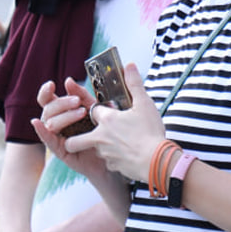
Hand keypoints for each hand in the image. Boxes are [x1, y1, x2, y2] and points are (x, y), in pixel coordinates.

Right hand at [33, 79, 111, 185]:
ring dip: (65, 116)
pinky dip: (41, 131)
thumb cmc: (103, 130)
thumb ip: (82, 95)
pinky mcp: (60, 151)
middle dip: (62, 103)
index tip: (52, 84)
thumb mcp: (94, 108)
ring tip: (82, 113)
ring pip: (50, 123)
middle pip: (48, 109)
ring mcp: (56, 137)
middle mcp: (56, 123)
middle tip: (78, 101)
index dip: (45, 91)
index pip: (47, 99)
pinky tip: (37, 123)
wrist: (114, 154)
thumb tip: (68, 81)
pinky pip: (47, 140)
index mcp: (62, 111)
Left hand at [38, 66, 164, 183]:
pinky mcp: (112, 166)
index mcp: (107, 119)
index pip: (92, 111)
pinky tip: (128, 155)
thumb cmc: (150, 132)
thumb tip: (129, 65)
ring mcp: (104, 153)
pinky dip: (115, 158)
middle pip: (75, 140)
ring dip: (102, 146)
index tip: (106, 110)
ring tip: (120, 142)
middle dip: (74, 139)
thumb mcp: (145, 104)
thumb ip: (135, 83)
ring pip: (95, 150)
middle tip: (88, 135)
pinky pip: (109, 162)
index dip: (99, 110)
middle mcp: (100, 137)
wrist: (155, 161)